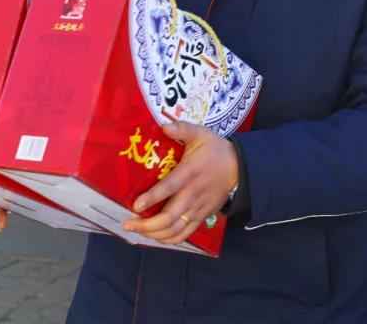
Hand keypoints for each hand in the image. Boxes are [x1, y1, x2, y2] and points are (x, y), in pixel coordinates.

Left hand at [122, 121, 238, 245]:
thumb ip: (182, 129)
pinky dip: (169, 239)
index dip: (152, 198)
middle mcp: (192, 195)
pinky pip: (185, 234)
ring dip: (153, 234)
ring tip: (137, 230)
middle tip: (127, 223)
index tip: (136, 205)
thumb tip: (163, 126)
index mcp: (189, 174)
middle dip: (146, 225)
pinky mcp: (202, 217)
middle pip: (169, 218)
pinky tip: (155, 236)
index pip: (169, 188)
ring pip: (174, 230)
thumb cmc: (215, 150)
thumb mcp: (201, 134)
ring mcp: (198, 209)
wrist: (240, 167)